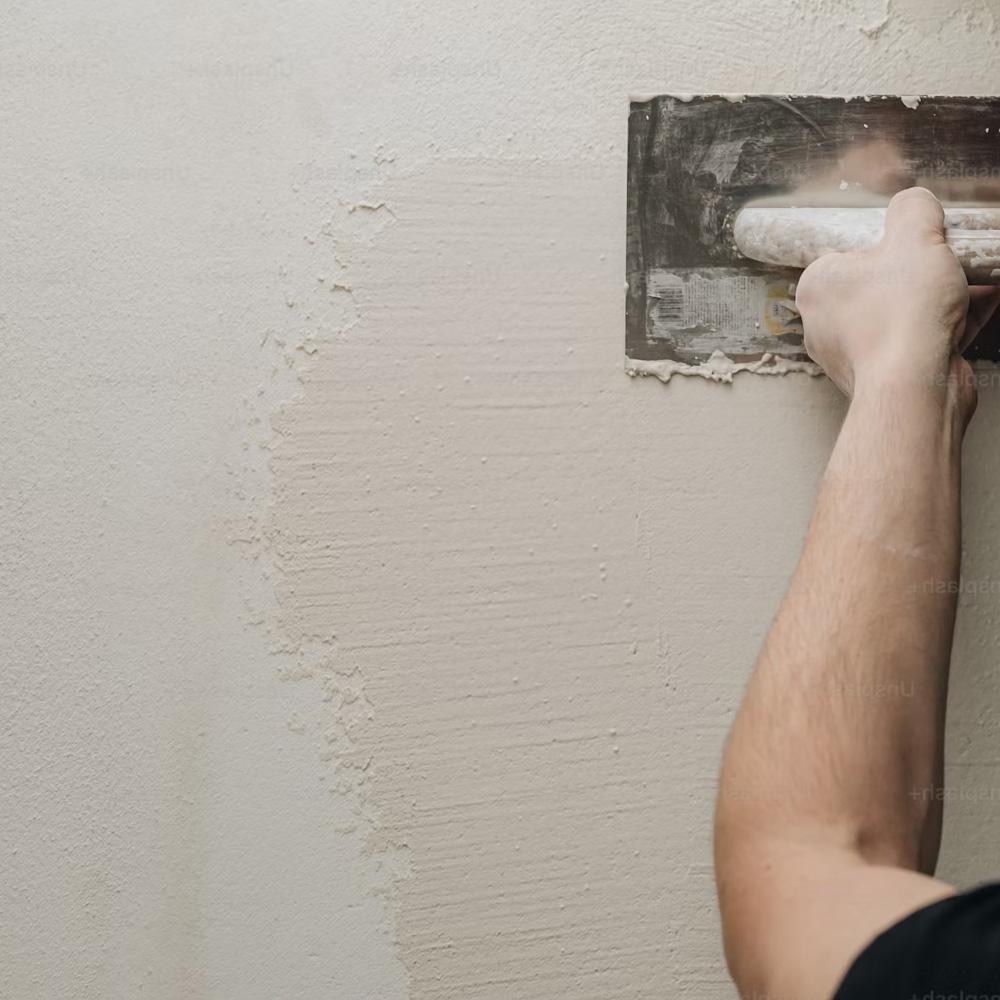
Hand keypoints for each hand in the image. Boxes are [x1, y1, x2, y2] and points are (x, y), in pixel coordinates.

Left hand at [794, 187, 999, 417]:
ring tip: (976, 277)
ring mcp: (856, 353)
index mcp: (819, 287)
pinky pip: (923, 339)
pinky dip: (955, 321)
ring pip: (907, 312)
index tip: (916, 240)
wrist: (915, 388)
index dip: (887, 243)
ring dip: (947, 294)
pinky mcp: (887, 376)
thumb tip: (915, 203)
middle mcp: (828, 323)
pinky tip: (985, 300)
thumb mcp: (914, 237)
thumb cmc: (900, 316)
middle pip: (883, 282)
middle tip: (951, 256)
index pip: (848, 253)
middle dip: (925, 269)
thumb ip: (913, 210)